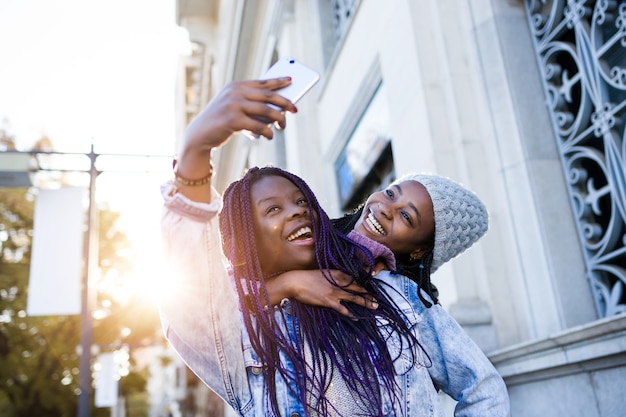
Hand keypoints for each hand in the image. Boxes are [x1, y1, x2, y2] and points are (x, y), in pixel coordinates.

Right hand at [173, 77, 297, 201]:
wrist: (199, 135)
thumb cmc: (221, 123)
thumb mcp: (234, 109)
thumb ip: (252, 106)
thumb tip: (278, 110)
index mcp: (236, 86)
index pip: (262, 82)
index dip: (278, 81)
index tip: (291, 80)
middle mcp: (235, 92)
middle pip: (268, 95)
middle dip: (285, 102)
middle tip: (295, 109)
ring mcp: (233, 105)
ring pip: (266, 110)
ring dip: (279, 119)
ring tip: (282, 126)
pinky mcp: (233, 119)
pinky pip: (258, 126)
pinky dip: (267, 132)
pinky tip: (270, 136)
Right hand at [266, 270, 378, 318]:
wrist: (296, 281)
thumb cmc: (307, 277)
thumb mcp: (323, 273)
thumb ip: (334, 277)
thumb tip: (341, 283)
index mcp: (338, 273)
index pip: (355, 279)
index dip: (364, 285)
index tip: (370, 290)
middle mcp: (339, 282)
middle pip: (358, 288)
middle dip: (369, 294)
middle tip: (377, 300)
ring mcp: (335, 292)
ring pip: (355, 298)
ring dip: (366, 303)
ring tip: (374, 307)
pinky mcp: (329, 301)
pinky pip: (343, 309)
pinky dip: (351, 314)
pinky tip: (356, 317)